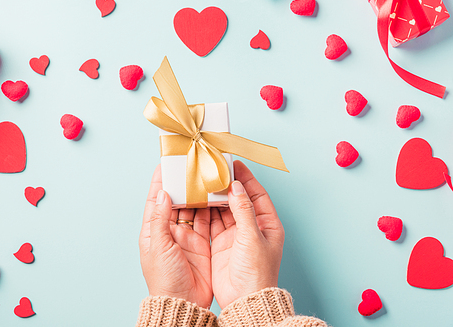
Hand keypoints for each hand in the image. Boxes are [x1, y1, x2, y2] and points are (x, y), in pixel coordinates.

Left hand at [139, 165, 212, 307]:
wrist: (184, 303)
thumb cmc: (164, 279)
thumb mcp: (158, 246)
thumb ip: (160, 219)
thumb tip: (163, 194)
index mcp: (154, 231)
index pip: (155, 200)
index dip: (159, 182)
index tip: (165, 164)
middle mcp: (170, 231)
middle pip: (175, 201)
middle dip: (182, 184)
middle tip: (191, 167)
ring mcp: (187, 236)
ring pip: (193, 208)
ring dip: (197, 194)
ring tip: (205, 178)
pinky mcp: (202, 243)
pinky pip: (207, 220)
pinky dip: (211, 208)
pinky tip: (215, 196)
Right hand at [210, 160, 284, 308]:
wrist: (244, 300)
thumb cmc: (257, 272)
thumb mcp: (252, 236)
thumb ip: (243, 210)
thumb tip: (236, 187)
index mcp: (267, 224)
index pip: (257, 194)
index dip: (247, 178)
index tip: (235, 165)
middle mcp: (251, 227)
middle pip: (239, 199)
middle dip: (228, 185)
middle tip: (215, 171)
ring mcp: (235, 235)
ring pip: (224, 210)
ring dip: (216, 197)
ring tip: (205, 182)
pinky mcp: (221, 243)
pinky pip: (212, 222)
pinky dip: (206, 212)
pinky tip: (199, 201)